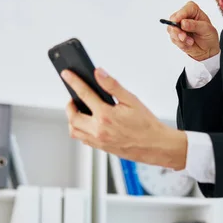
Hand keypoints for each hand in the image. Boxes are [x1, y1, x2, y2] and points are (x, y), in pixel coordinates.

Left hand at [62, 68, 187, 169]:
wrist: (156, 146)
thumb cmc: (147, 124)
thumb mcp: (132, 100)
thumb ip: (113, 86)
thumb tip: (99, 73)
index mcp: (106, 116)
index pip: (84, 94)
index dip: (73, 81)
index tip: (66, 74)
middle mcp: (99, 130)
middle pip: (72, 116)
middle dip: (70, 105)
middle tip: (74, 98)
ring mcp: (99, 141)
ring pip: (74, 131)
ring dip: (72, 119)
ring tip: (79, 111)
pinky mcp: (102, 148)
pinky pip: (83, 139)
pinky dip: (80, 130)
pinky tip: (88, 123)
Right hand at [168, 1, 219, 61]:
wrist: (208, 49)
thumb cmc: (209, 36)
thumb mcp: (206, 29)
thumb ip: (194, 25)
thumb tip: (183, 23)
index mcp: (192, 10)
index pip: (183, 10)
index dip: (180, 16)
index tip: (181, 23)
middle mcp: (183, 16)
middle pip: (173, 19)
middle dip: (177, 30)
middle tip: (184, 37)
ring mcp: (178, 26)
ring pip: (171, 30)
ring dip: (180, 38)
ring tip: (190, 42)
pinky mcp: (176, 35)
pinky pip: (173, 39)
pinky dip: (181, 43)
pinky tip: (188, 44)